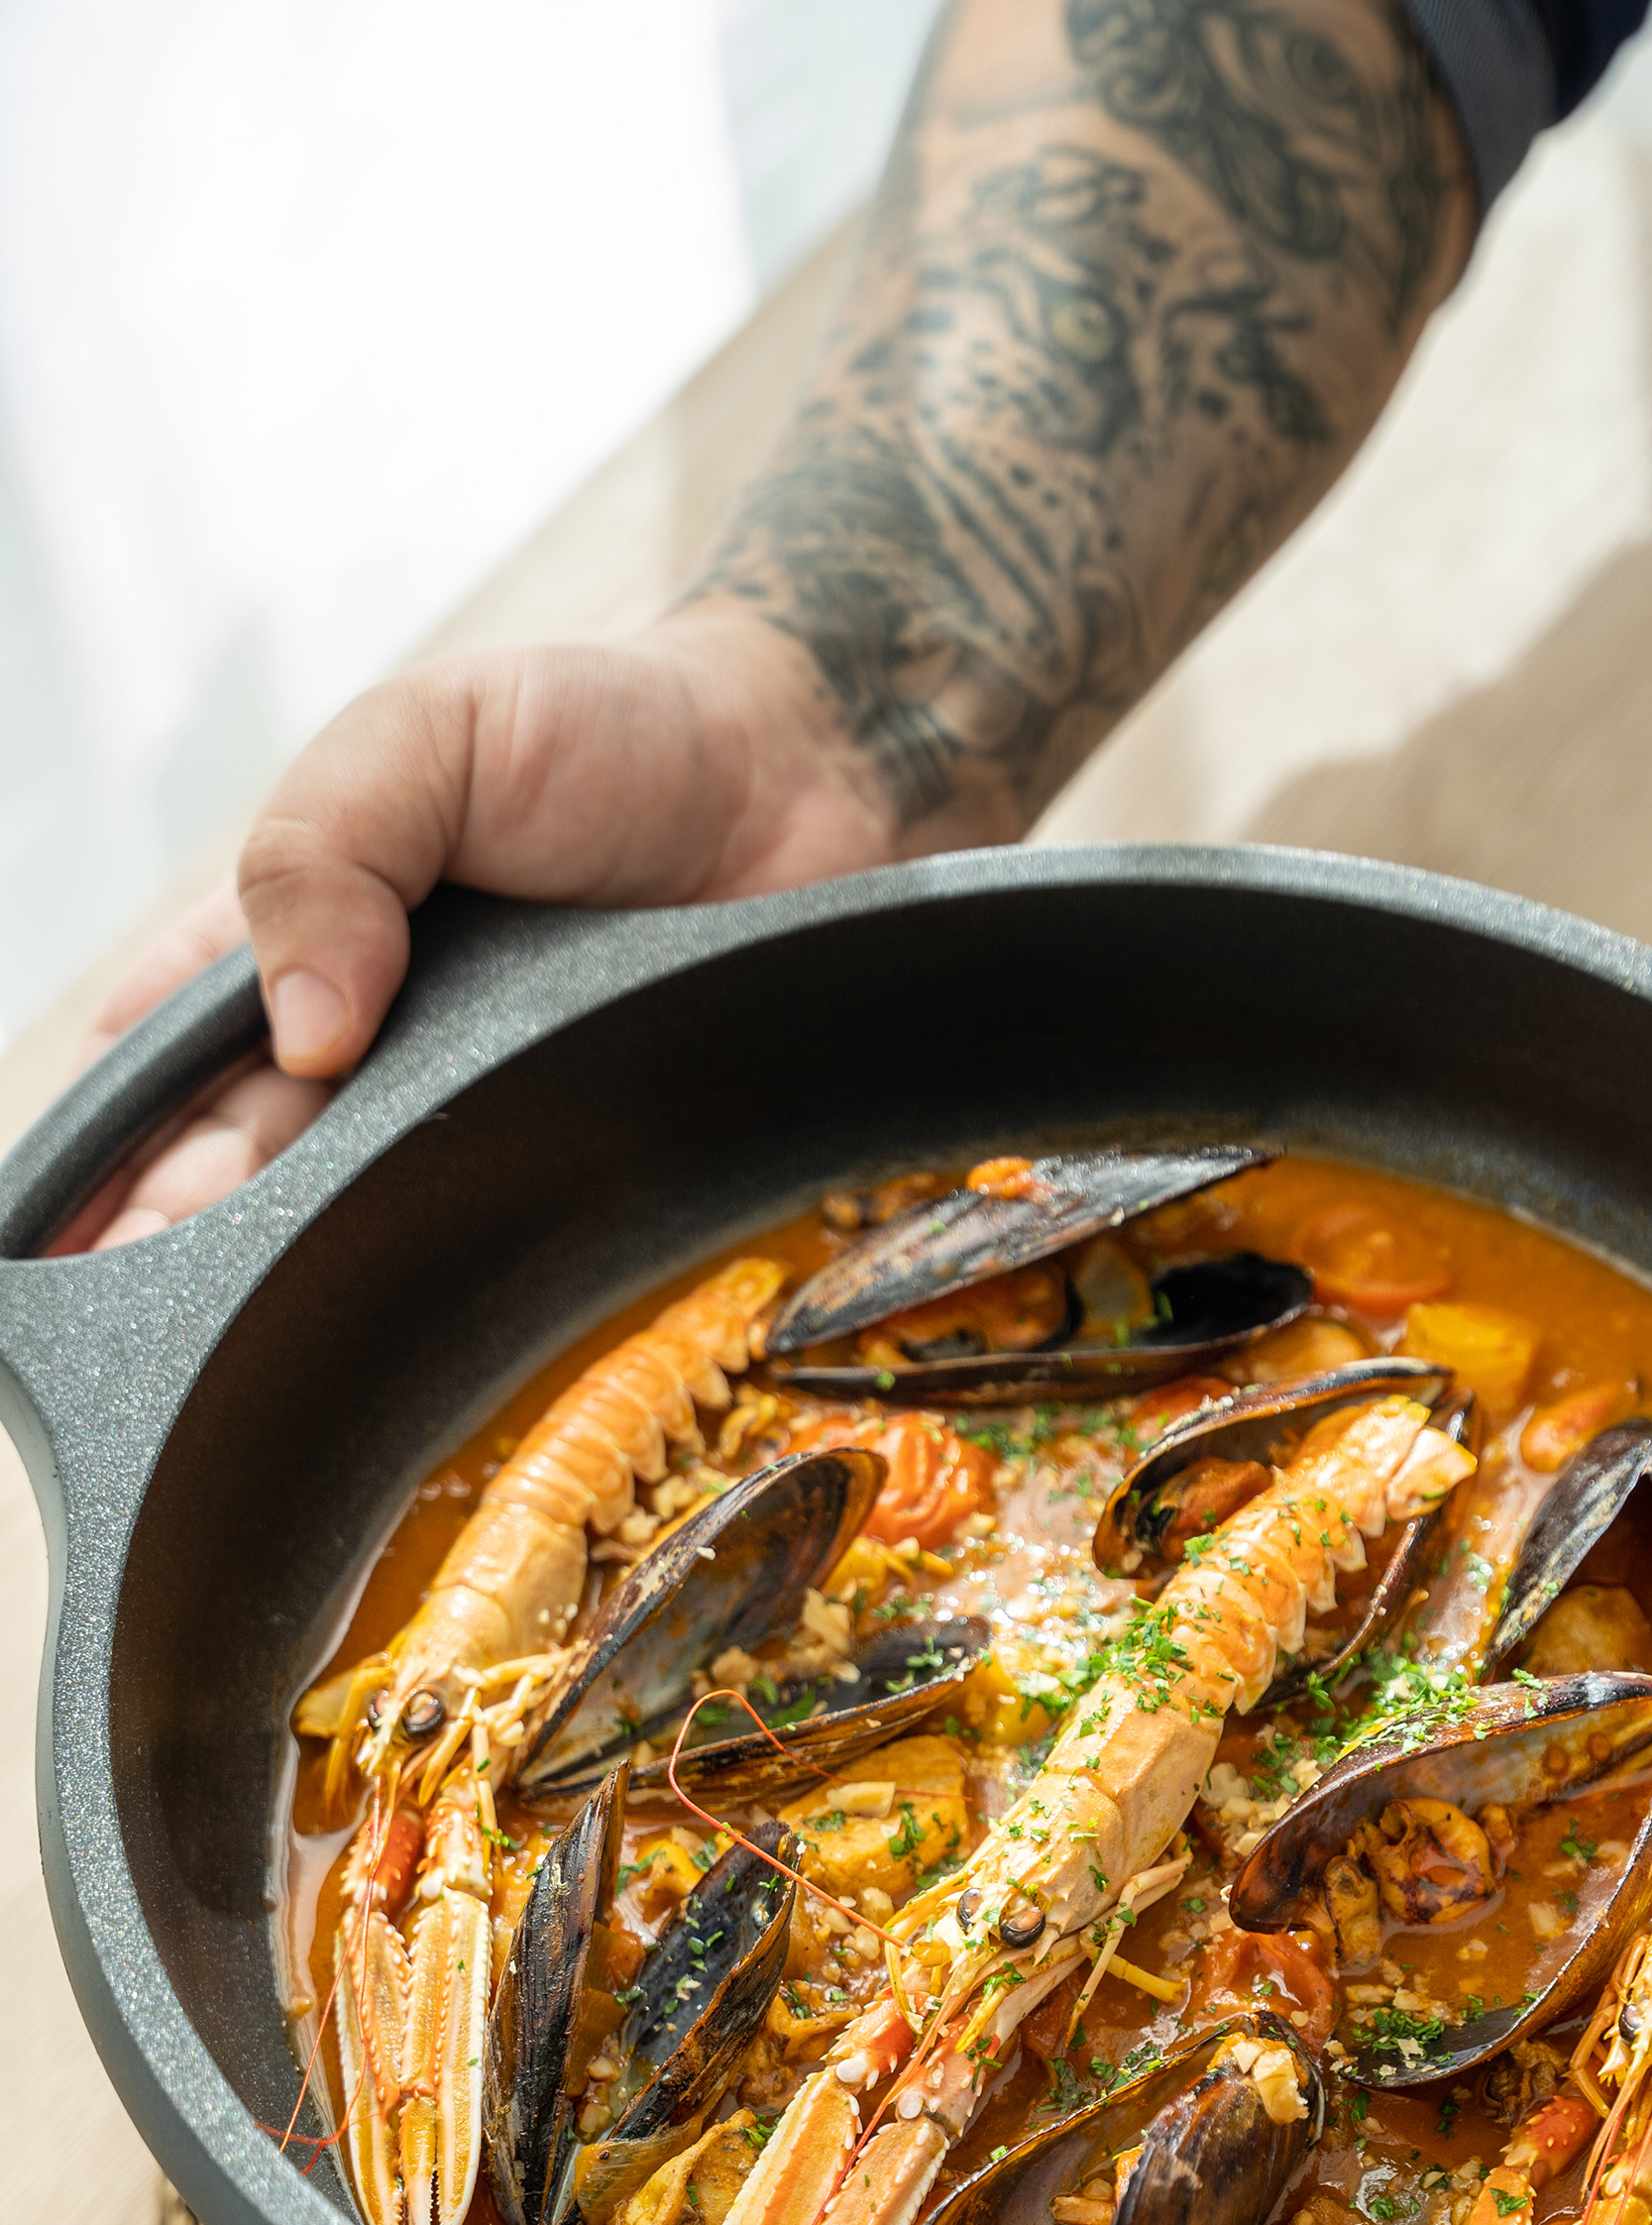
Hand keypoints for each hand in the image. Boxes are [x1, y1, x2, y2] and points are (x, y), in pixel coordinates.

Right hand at [49, 607, 899, 1251]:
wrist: (818, 775)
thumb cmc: (614, 732)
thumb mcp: (426, 734)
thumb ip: (323, 845)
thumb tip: (299, 1024)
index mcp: (295, 941)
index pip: (154, 1067)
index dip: (119, 1154)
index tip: (102, 1227)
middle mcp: (373, 1054)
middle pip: (244, 1182)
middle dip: (198, 1248)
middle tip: (182, 1296)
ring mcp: (477, 1126)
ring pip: (361, 1239)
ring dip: (317, 1290)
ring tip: (275, 1334)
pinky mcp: (583, 1178)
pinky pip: (509, 1259)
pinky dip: (465, 1300)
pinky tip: (432, 1333)